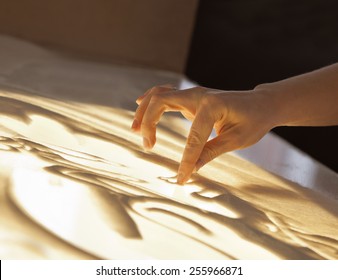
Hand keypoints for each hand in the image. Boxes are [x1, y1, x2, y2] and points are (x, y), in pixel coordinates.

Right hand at [132, 85, 275, 183]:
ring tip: (135, 130)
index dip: (186, 159)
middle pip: (161, 102)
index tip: (181, 178)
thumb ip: (211, 152)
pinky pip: (164, 94)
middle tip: (148, 146)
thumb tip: (191, 170)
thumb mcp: (237, 140)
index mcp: (212, 105)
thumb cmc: (254, 121)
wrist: (262, 104)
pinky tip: (139, 105)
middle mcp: (199, 95)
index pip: (192, 136)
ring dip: (144, 111)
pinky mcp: (192, 98)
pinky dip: (151, 101)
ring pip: (159, 95)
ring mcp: (194, 94)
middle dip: (148, 123)